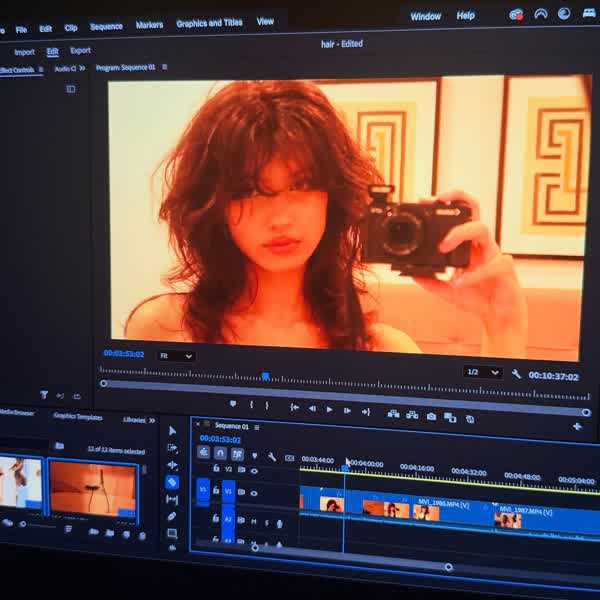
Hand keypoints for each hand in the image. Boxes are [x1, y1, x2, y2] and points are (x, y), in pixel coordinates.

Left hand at [412, 190, 527, 356]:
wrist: (499, 315)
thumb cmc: (477, 298)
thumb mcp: (447, 291)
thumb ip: (431, 282)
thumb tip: (412, 275)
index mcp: (468, 247)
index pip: (460, 216)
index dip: (446, 204)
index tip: (425, 200)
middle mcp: (481, 246)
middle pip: (474, 210)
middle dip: (457, 201)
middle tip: (436, 204)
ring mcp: (494, 255)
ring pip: (483, 229)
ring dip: (461, 233)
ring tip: (443, 246)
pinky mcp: (505, 269)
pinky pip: (493, 265)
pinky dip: (474, 274)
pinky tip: (461, 282)